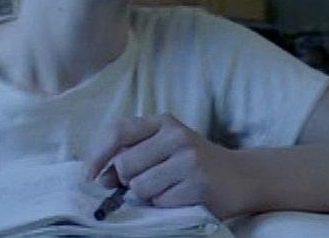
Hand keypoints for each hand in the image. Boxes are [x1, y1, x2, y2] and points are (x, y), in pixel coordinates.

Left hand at [84, 114, 248, 218]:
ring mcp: (189, 159)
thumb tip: (101, 177)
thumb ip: (132, 154)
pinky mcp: (199, 183)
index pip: (117, 131)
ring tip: (168, 188)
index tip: (89, 176)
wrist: (239, 176)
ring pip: (140, 187)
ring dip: (148, 195)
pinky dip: (165, 205)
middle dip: (129, 181)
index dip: (97, 155)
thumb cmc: (191, 163)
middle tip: (148, 181)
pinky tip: (181, 196)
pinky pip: (161, 202)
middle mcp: (175, 135)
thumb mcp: (163, 147)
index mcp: (162, 122)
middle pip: (125, 165)